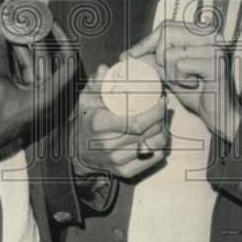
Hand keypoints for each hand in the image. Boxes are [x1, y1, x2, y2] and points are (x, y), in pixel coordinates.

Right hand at [0, 25, 76, 170]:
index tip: (51, 24)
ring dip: (24, 50)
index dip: (63, 40)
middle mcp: (47, 99)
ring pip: (35, 68)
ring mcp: (35, 102)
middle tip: (26, 22)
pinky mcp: (23, 103)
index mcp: (49, 96)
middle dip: (36, 41)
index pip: (68, 63)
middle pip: (49, 62)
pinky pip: (25, 77)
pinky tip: (5, 46)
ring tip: (12, 29)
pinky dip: (16, 62)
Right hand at [72, 65, 170, 180]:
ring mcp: (118, 161)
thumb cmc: (87, 121)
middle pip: (149, 132)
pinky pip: (153, 158)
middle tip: (163, 107)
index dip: (155, 111)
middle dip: (162, 117)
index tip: (162, 100)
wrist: (77, 152)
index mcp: (100, 124)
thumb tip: (105, 69)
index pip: (136, 122)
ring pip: (154, 145)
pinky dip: (160, 146)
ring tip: (162, 120)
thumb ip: (97, 83)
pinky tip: (157, 136)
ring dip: (164, 131)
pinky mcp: (126, 172)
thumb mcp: (87, 100)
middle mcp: (109, 145)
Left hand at [126, 22, 241, 141]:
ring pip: (171, 53)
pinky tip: (195, 85)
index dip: (146, 41)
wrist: (219, 114)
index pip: (166, 26)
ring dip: (172, 74)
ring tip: (187, 81)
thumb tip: (127, 55)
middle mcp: (211, 34)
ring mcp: (214, 46)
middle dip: (159, 58)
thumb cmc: (197, 92)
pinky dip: (181, 80)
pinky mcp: (215, 62)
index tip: (129, 56)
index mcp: (201, 32)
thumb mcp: (169, 72)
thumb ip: (153, 60)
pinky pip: (181, 66)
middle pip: (166, 34)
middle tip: (169, 74)